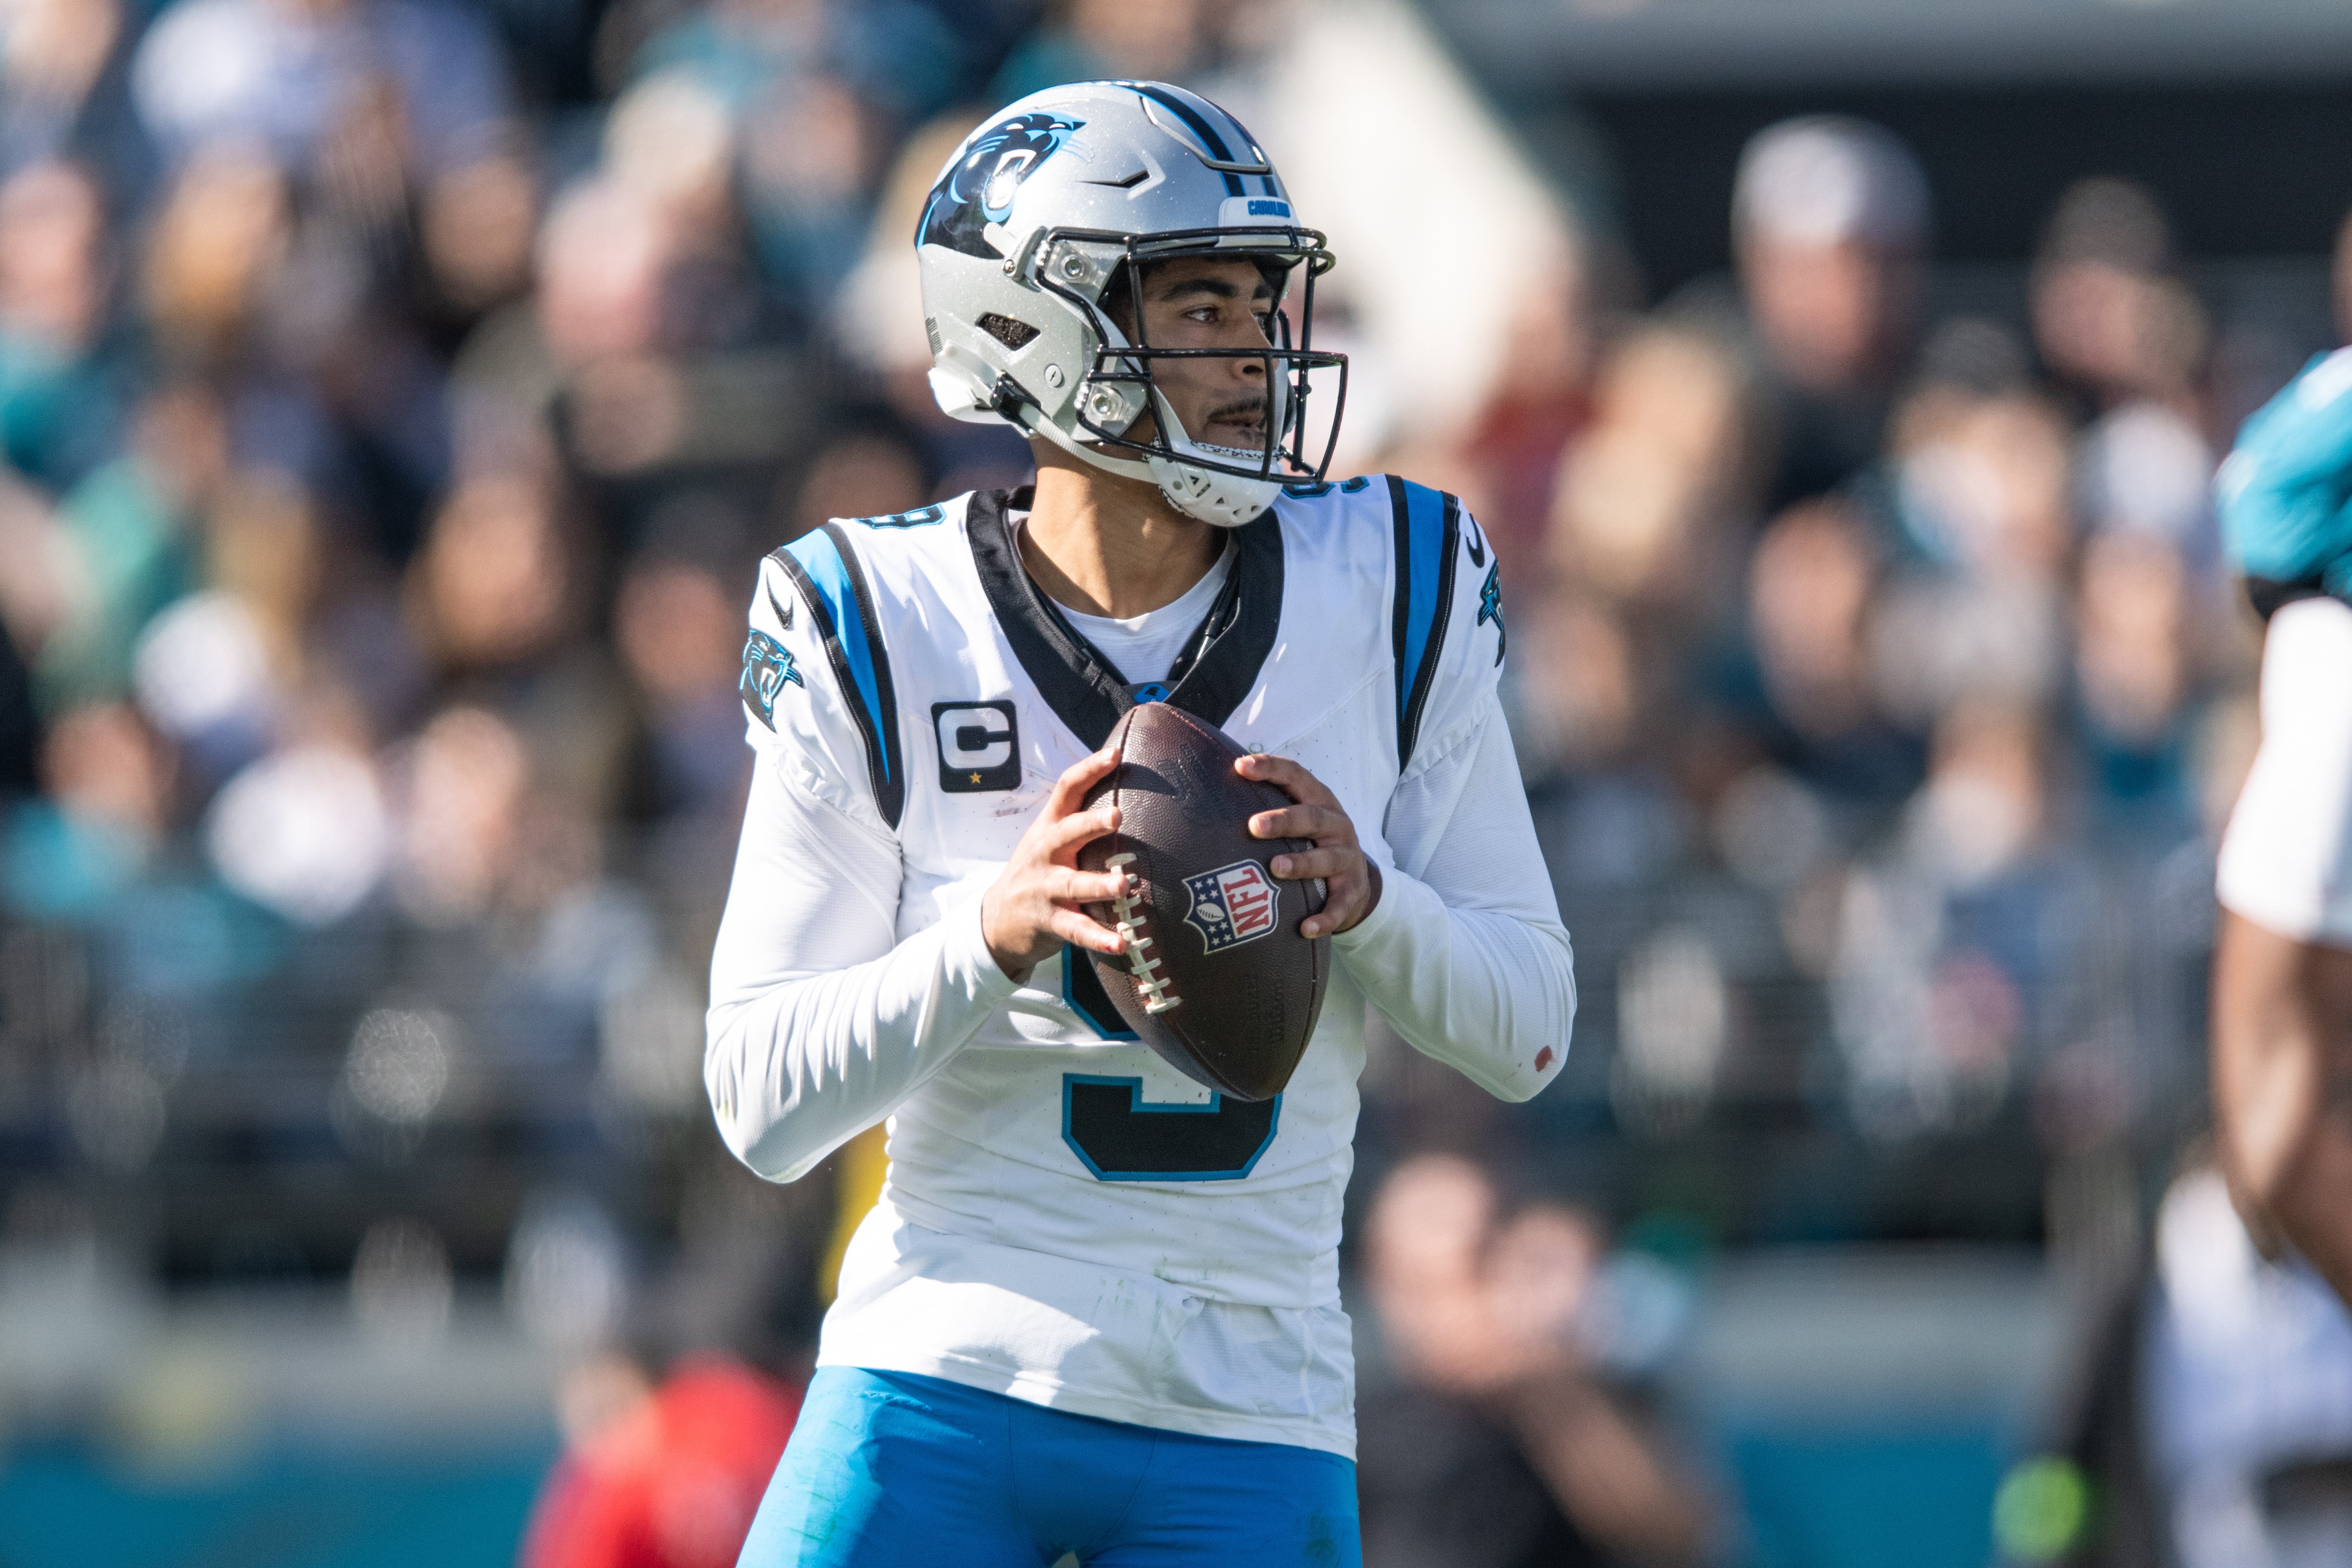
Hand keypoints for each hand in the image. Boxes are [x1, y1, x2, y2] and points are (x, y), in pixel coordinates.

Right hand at [979, 745, 1132, 981]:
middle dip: (1090, 824)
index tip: (1115, 754)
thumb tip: (1127, 792)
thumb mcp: (1049, 839)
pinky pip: (1076, 930)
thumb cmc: (1038, 872)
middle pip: (1067, 833)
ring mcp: (1045, 888)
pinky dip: (1098, 938)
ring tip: (1125, 885)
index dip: (1089, 769)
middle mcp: (1046, 853)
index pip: (1066, 789)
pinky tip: (1121, 942)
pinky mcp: (1049, 921)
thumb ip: (1079, 819)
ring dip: (1099, 885)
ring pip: (1074, 885)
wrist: (996, 920)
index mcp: (1049, 827)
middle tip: (1116, 816)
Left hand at [1237, 753, 1380, 937]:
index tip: (1240, 767)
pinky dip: (1324, 917)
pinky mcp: (1352, 891)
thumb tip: (1213, 787)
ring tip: (1275, 868)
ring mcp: (1347, 858)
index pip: (1296, 776)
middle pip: (1312, 817)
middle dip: (1284, 819)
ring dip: (1301, 863)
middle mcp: (1337, 825)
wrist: (1356, 882)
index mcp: (1320, 800)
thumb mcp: (1300, 818)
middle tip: (1254, 825)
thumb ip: (1268, 803)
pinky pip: (1339, 906)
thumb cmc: (1312, 842)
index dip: (1271, 769)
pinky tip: (1305, 927)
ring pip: (1326, 859)